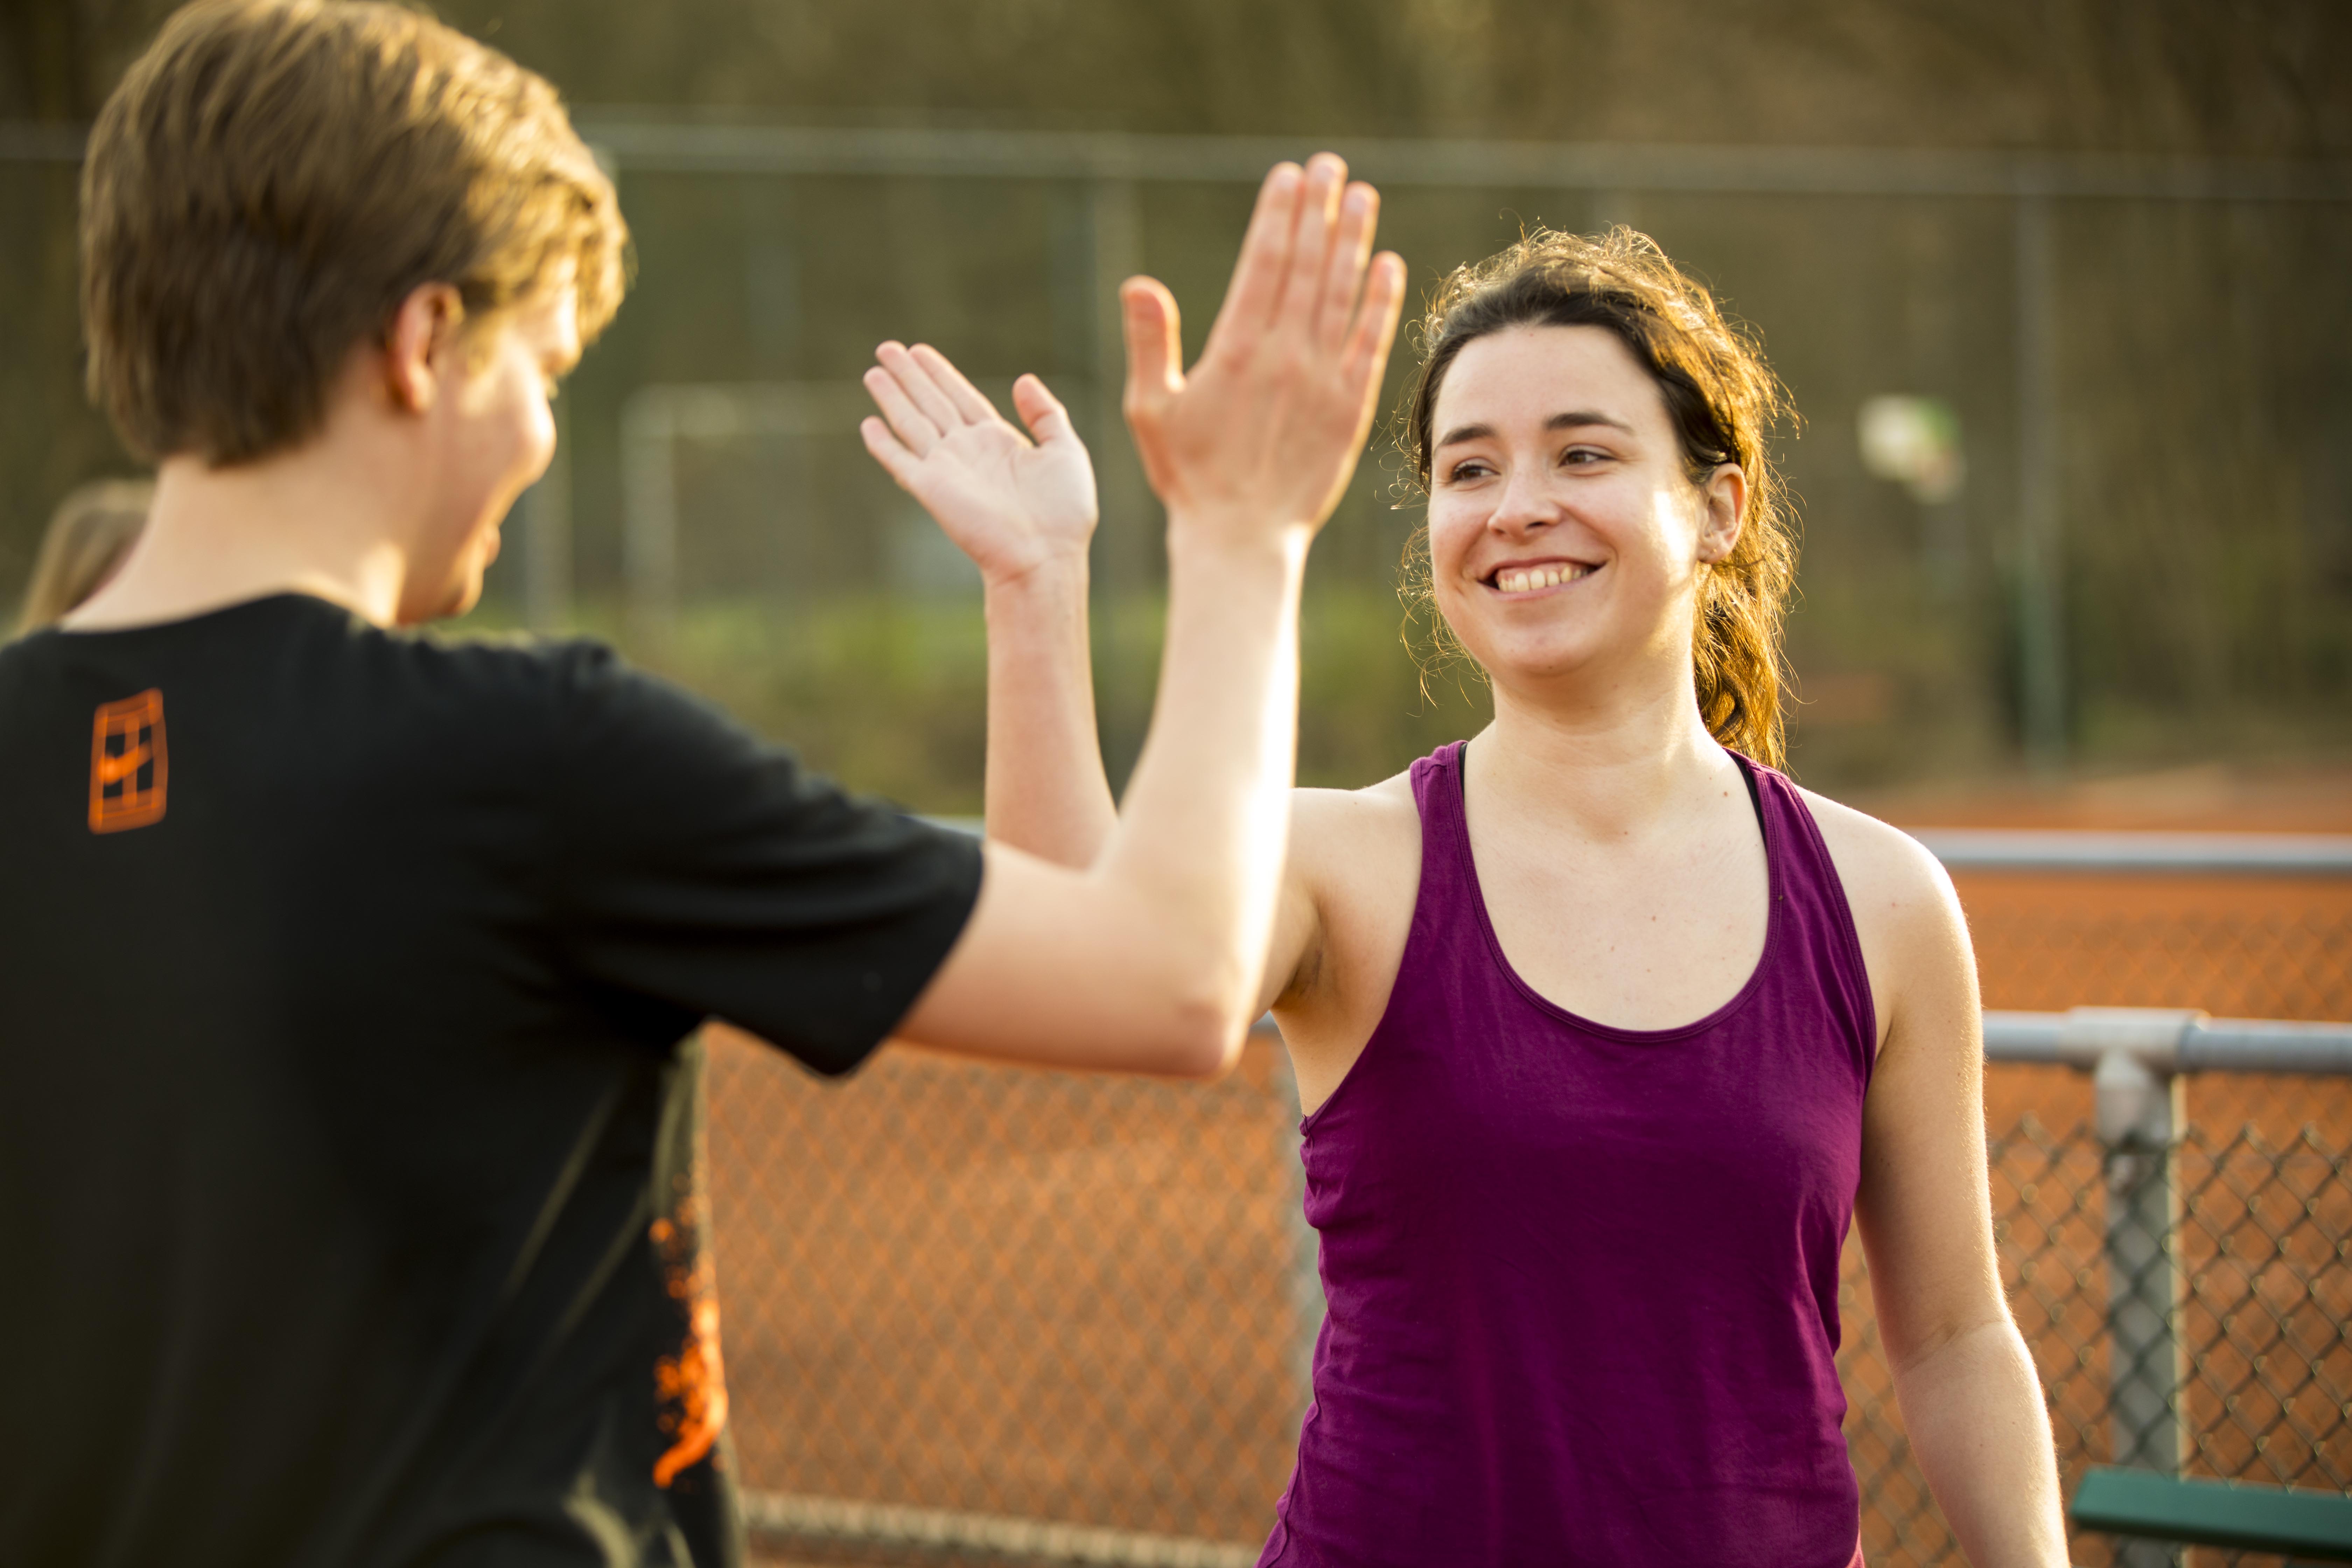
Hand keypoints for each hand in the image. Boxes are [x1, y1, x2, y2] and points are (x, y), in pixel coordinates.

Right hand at [860, 345, 1096, 587]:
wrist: (1045, 555)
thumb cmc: (1063, 512)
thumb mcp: (1066, 452)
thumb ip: (1046, 414)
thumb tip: (1022, 379)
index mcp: (999, 441)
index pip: (962, 397)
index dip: (940, 374)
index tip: (920, 351)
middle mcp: (968, 451)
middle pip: (931, 403)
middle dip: (909, 376)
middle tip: (887, 348)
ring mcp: (947, 469)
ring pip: (912, 423)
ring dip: (892, 397)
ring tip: (873, 371)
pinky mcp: (931, 489)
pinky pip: (901, 461)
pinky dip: (884, 444)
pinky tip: (868, 425)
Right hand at [1121, 153, 1405, 552]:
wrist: (1241, 536)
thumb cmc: (1189, 475)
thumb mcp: (1151, 411)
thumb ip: (1150, 345)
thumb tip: (1140, 284)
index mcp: (1237, 352)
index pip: (1264, 264)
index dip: (1279, 215)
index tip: (1289, 176)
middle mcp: (1285, 357)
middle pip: (1307, 266)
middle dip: (1319, 211)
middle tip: (1329, 166)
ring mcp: (1323, 381)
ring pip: (1342, 294)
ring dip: (1353, 240)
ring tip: (1361, 195)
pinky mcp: (1350, 409)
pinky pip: (1370, 343)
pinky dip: (1380, 302)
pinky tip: (1389, 265)